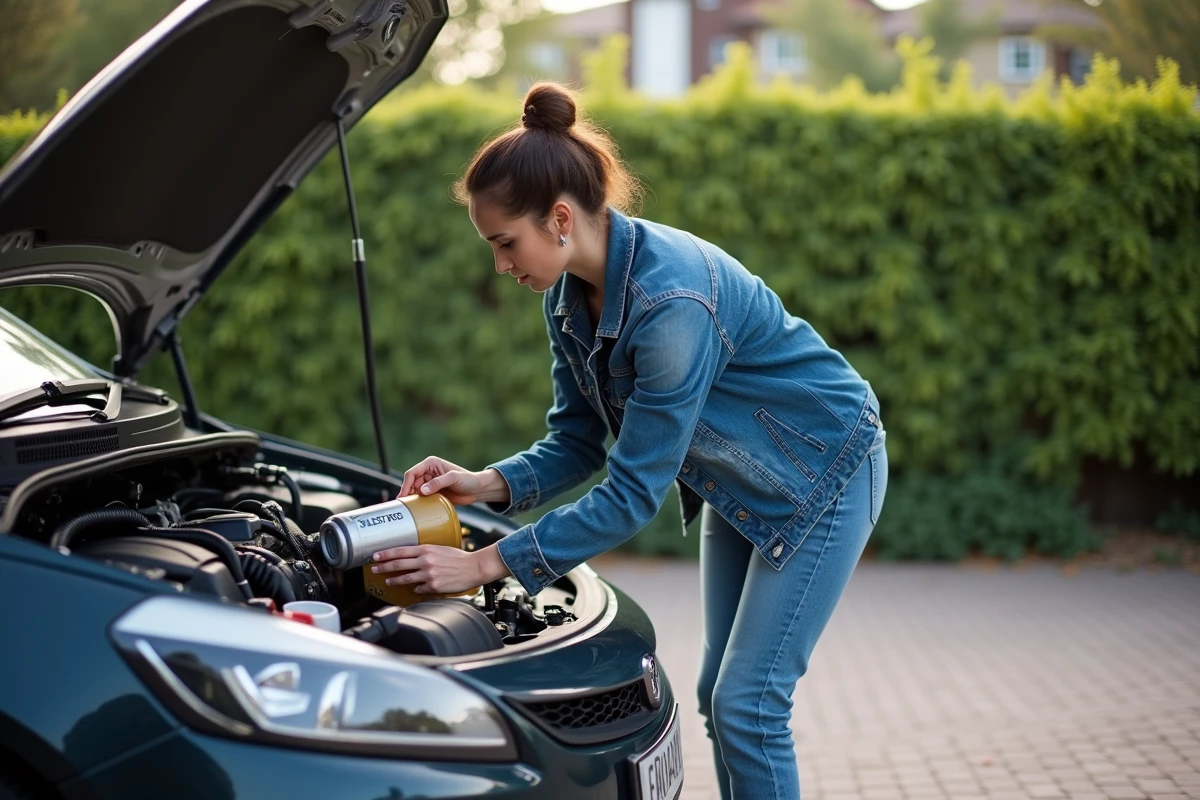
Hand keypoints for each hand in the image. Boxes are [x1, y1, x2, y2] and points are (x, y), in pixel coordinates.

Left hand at [370, 543, 510, 594]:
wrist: (474, 567)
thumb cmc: (459, 557)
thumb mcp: (440, 549)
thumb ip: (426, 553)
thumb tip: (413, 557)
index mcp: (426, 549)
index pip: (400, 551)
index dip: (385, 554)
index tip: (375, 556)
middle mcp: (425, 561)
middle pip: (398, 564)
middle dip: (383, 567)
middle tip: (374, 569)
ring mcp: (428, 574)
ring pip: (405, 578)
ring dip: (394, 580)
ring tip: (388, 581)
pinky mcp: (433, 586)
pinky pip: (418, 589)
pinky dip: (415, 589)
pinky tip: (414, 589)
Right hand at [399, 456, 488, 505]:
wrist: (477, 490)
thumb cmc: (468, 480)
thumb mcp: (453, 478)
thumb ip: (438, 483)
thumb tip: (422, 490)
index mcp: (431, 464)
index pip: (412, 473)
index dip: (406, 484)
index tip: (403, 496)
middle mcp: (428, 472)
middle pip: (411, 483)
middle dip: (407, 493)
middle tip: (405, 506)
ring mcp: (430, 483)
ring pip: (415, 491)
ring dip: (412, 499)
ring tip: (410, 508)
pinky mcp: (433, 492)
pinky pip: (421, 497)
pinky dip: (418, 503)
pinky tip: (417, 509)